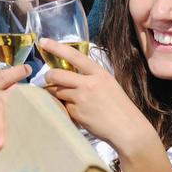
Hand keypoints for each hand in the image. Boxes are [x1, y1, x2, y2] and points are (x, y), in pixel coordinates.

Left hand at [41, 39, 153, 155]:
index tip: (43, 42)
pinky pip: (64, 107)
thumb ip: (91, 78)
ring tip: (66, 98)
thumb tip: (71, 75)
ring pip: (57, 92)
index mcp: (99, 73)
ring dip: (56, 94)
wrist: (127, 128)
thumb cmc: (120, 107)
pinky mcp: (77, 113)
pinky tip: (77, 113)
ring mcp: (82, 99)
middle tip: (47, 79)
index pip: (74, 55)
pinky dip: (66, 109)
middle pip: (57, 74)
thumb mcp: (109, 84)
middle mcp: (89, 83)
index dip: (56, 47)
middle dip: (48, 76)